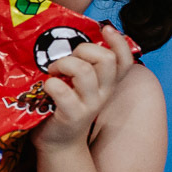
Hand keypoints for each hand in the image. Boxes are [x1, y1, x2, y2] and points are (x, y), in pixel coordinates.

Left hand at [32, 25, 134, 149]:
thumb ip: (82, 65)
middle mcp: (103, 92)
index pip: (125, 59)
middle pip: (106, 59)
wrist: (58, 142)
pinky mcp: (72, 115)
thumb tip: (68, 37)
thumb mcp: (79, 84)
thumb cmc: (63, 106)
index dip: (119, 41)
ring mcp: (89, 105)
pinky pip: (62, 91)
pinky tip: (46, 87)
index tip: (105, 28)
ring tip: (53, 72)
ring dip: (63, 64)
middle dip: (82, 50)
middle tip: (64, 61)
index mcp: (107, 83)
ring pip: (84, 71)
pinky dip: (50, 83)